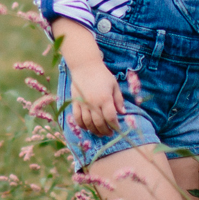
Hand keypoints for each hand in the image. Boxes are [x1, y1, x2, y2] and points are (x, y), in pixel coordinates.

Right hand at [53, 20, 125, 135]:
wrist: (85, 66)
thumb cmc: (102, 75)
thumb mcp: (114, 85)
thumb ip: (119, 100)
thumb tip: (123, 113)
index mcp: (105, 99)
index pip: (111, 118)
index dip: (115, 126)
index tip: (118, 129)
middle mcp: (93, 103)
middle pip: (99, 123)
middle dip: (105, 131)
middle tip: (109, 133)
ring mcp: (83, 104)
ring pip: (88, 123)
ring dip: (94, 130)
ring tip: (100, 133)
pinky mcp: (75, 103)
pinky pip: (77, 118)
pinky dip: (82, 125)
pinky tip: (87, 127)